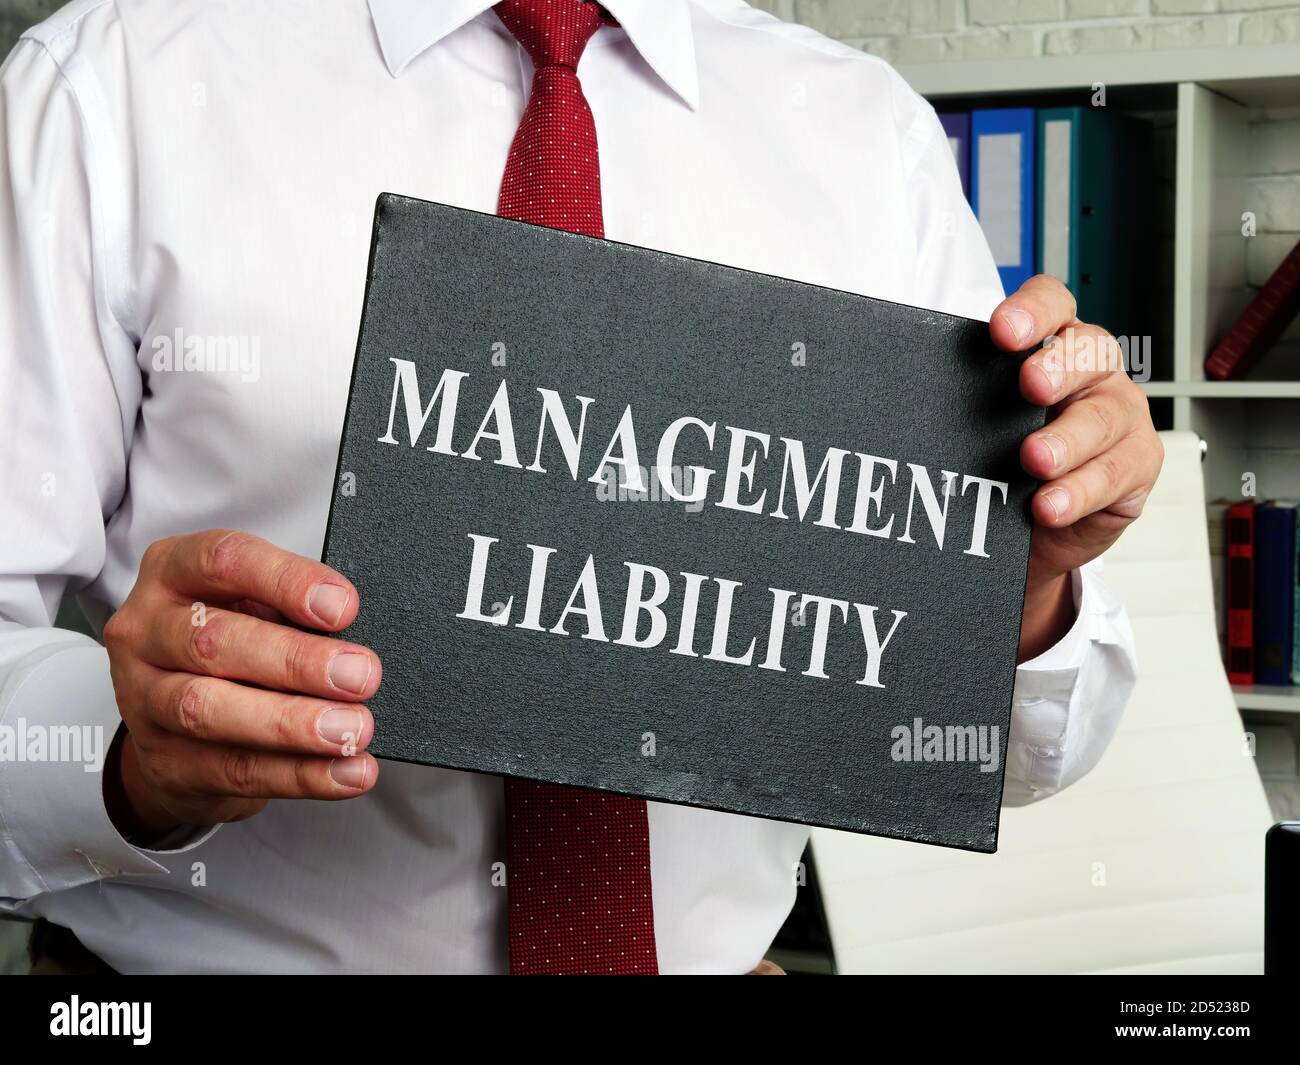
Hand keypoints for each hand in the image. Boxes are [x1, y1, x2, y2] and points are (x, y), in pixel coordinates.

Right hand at [102, 530, 381, 841]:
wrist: (169, 723)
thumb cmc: (230, 645)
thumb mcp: (252, 606)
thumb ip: (293, 610)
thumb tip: (356, 636)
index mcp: (173, 571)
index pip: (224, 561)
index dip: (287, 582)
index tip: (344, 608)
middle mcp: (145, 631)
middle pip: (213, 640)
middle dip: (296, 660)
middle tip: (361, 675)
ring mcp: (143, 700)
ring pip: (210, 710)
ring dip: (292, 723)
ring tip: (352, 730)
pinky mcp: (164, 762)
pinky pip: (232, 770)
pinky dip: (298, 773)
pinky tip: (344, 771)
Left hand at [989, 276, 1163, 660]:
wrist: (1032, 531)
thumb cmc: (1000, 461)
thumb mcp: (975, 424)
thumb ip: (955, 399)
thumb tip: (894, 393)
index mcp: (1052, 344)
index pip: (1053, 305)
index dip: (1033, 311)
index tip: (1001, 331)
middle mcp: (1091, 372)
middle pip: (1090, 352)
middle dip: (1060, 367)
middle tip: (1030, 387)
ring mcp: (1119, 416)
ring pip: (1104, 417)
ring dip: (1067, 439)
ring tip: (1034, 460)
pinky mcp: (1135, 465)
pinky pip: (1117, 473)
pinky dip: (1081, 491)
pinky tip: (1049, 504)